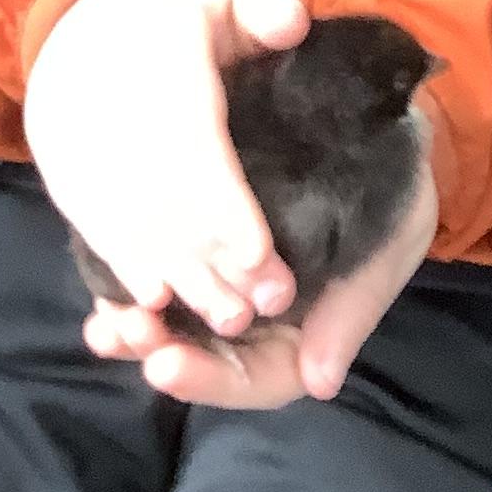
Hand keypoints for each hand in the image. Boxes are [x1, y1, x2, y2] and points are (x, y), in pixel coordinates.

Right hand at [24, 0, 308, 342]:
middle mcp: (102, 96)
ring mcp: (72, 136)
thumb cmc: (178, 0)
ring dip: (173, 274)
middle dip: (207, 257)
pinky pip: (89, 221)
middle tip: (259, 307)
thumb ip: (265, 0)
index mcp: (153, 45)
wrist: (83, 4)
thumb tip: (291, 26)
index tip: (262, 254)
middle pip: (154, 192)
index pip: (186, 137)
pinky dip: (124, 266)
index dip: (221, 202)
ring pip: (122, 217)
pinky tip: (158, 304)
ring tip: (227, 319)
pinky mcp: (60, 166)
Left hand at [85, 142, 439, 407]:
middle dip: (163, 353)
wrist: (376, 109)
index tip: (164, 367)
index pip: (260, 375)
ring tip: (104, 323)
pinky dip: (132, 280)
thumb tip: (320, 383)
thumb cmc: (393, 179)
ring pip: (183, 320)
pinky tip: (98, 280)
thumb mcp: (391, 236)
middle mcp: (265, 312)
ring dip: (140, 327)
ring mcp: (233, 276)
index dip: (211, 379)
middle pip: (210, 356)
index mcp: (310, 324)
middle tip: (123, 336)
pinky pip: (167, 268)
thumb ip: (355, 305)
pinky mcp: (207, 235)